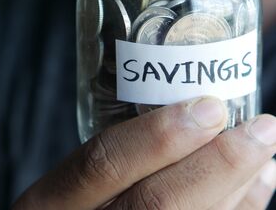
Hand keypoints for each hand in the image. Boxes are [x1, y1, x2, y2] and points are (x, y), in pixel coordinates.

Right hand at [12, 97, 275, 208]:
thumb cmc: (69, 207)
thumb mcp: (70, 180)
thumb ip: (111, 152)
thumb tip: (186, 109)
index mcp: (52, 200)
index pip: (103, 162)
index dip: (158, 134)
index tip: (210, 107)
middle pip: (157, 203)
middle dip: (218, 164)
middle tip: (262, 128)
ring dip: (239, 191)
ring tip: (266, 155)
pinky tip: (256, 190)